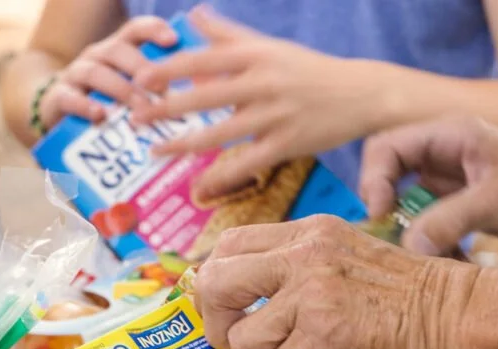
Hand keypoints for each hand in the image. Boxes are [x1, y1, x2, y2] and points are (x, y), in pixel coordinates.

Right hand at [37, 17, 178, 126]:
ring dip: (122, 90)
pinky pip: (70, 97)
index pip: (135, 29)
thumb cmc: (105, 99)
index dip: (153, 30)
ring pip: (97, 73)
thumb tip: (196, 94)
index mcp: (117, 49)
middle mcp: (96, 55)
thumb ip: (154, 85)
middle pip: (118, 50)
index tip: (173, 40)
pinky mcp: (58, 97)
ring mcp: (75, 74)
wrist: (57, 111)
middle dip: (142, 68)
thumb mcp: (128, 87)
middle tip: (164, 90)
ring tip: (142, 109)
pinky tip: (101, 116)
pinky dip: (86, 106)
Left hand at [131, 6, 392, 201]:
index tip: (140, 80)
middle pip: (205, 96)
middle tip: (135, 118)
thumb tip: (192, 15)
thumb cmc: (309, 68)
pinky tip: (199, 184)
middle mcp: (264, 82)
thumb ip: (228, 34)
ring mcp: (276, 114)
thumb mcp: (270, 46)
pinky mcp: (289, 143)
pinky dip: (223, 174)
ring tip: (155, 151)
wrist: (362, 93)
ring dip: (184, 143)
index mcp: (256, 55)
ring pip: (221, 132)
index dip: (169, 71)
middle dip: (167, 108)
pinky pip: (248, 161)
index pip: (203, 60)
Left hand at [194, 215, 481, 348]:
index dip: (215, 280)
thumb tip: (250, 298)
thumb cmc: (411, 297)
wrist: (460, 317)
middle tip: (234, 343)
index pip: (230, 243)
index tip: (224, 308)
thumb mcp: (348, 257)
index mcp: (309, 233)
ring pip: (243, 338)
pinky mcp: (326, 336)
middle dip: (215, 322)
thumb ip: (301, 267)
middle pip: (216, 281)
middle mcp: (305, 256)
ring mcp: (314, 295)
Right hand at [359, 116, 497, 255]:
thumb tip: (408, 247)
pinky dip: (433, 243)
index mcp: (447, 135)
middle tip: (394, 239)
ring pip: (406, 205)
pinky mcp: (456, 203)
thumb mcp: (497, 201)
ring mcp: (447, 179)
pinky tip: (452, 259)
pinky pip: (428, 223)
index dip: (374, 180)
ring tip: (429, 256)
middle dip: (388, 210)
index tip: (381, 215)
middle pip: (389, 176)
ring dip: (413, 233)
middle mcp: (441, 153)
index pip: (386, 148)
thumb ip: (450, 220)